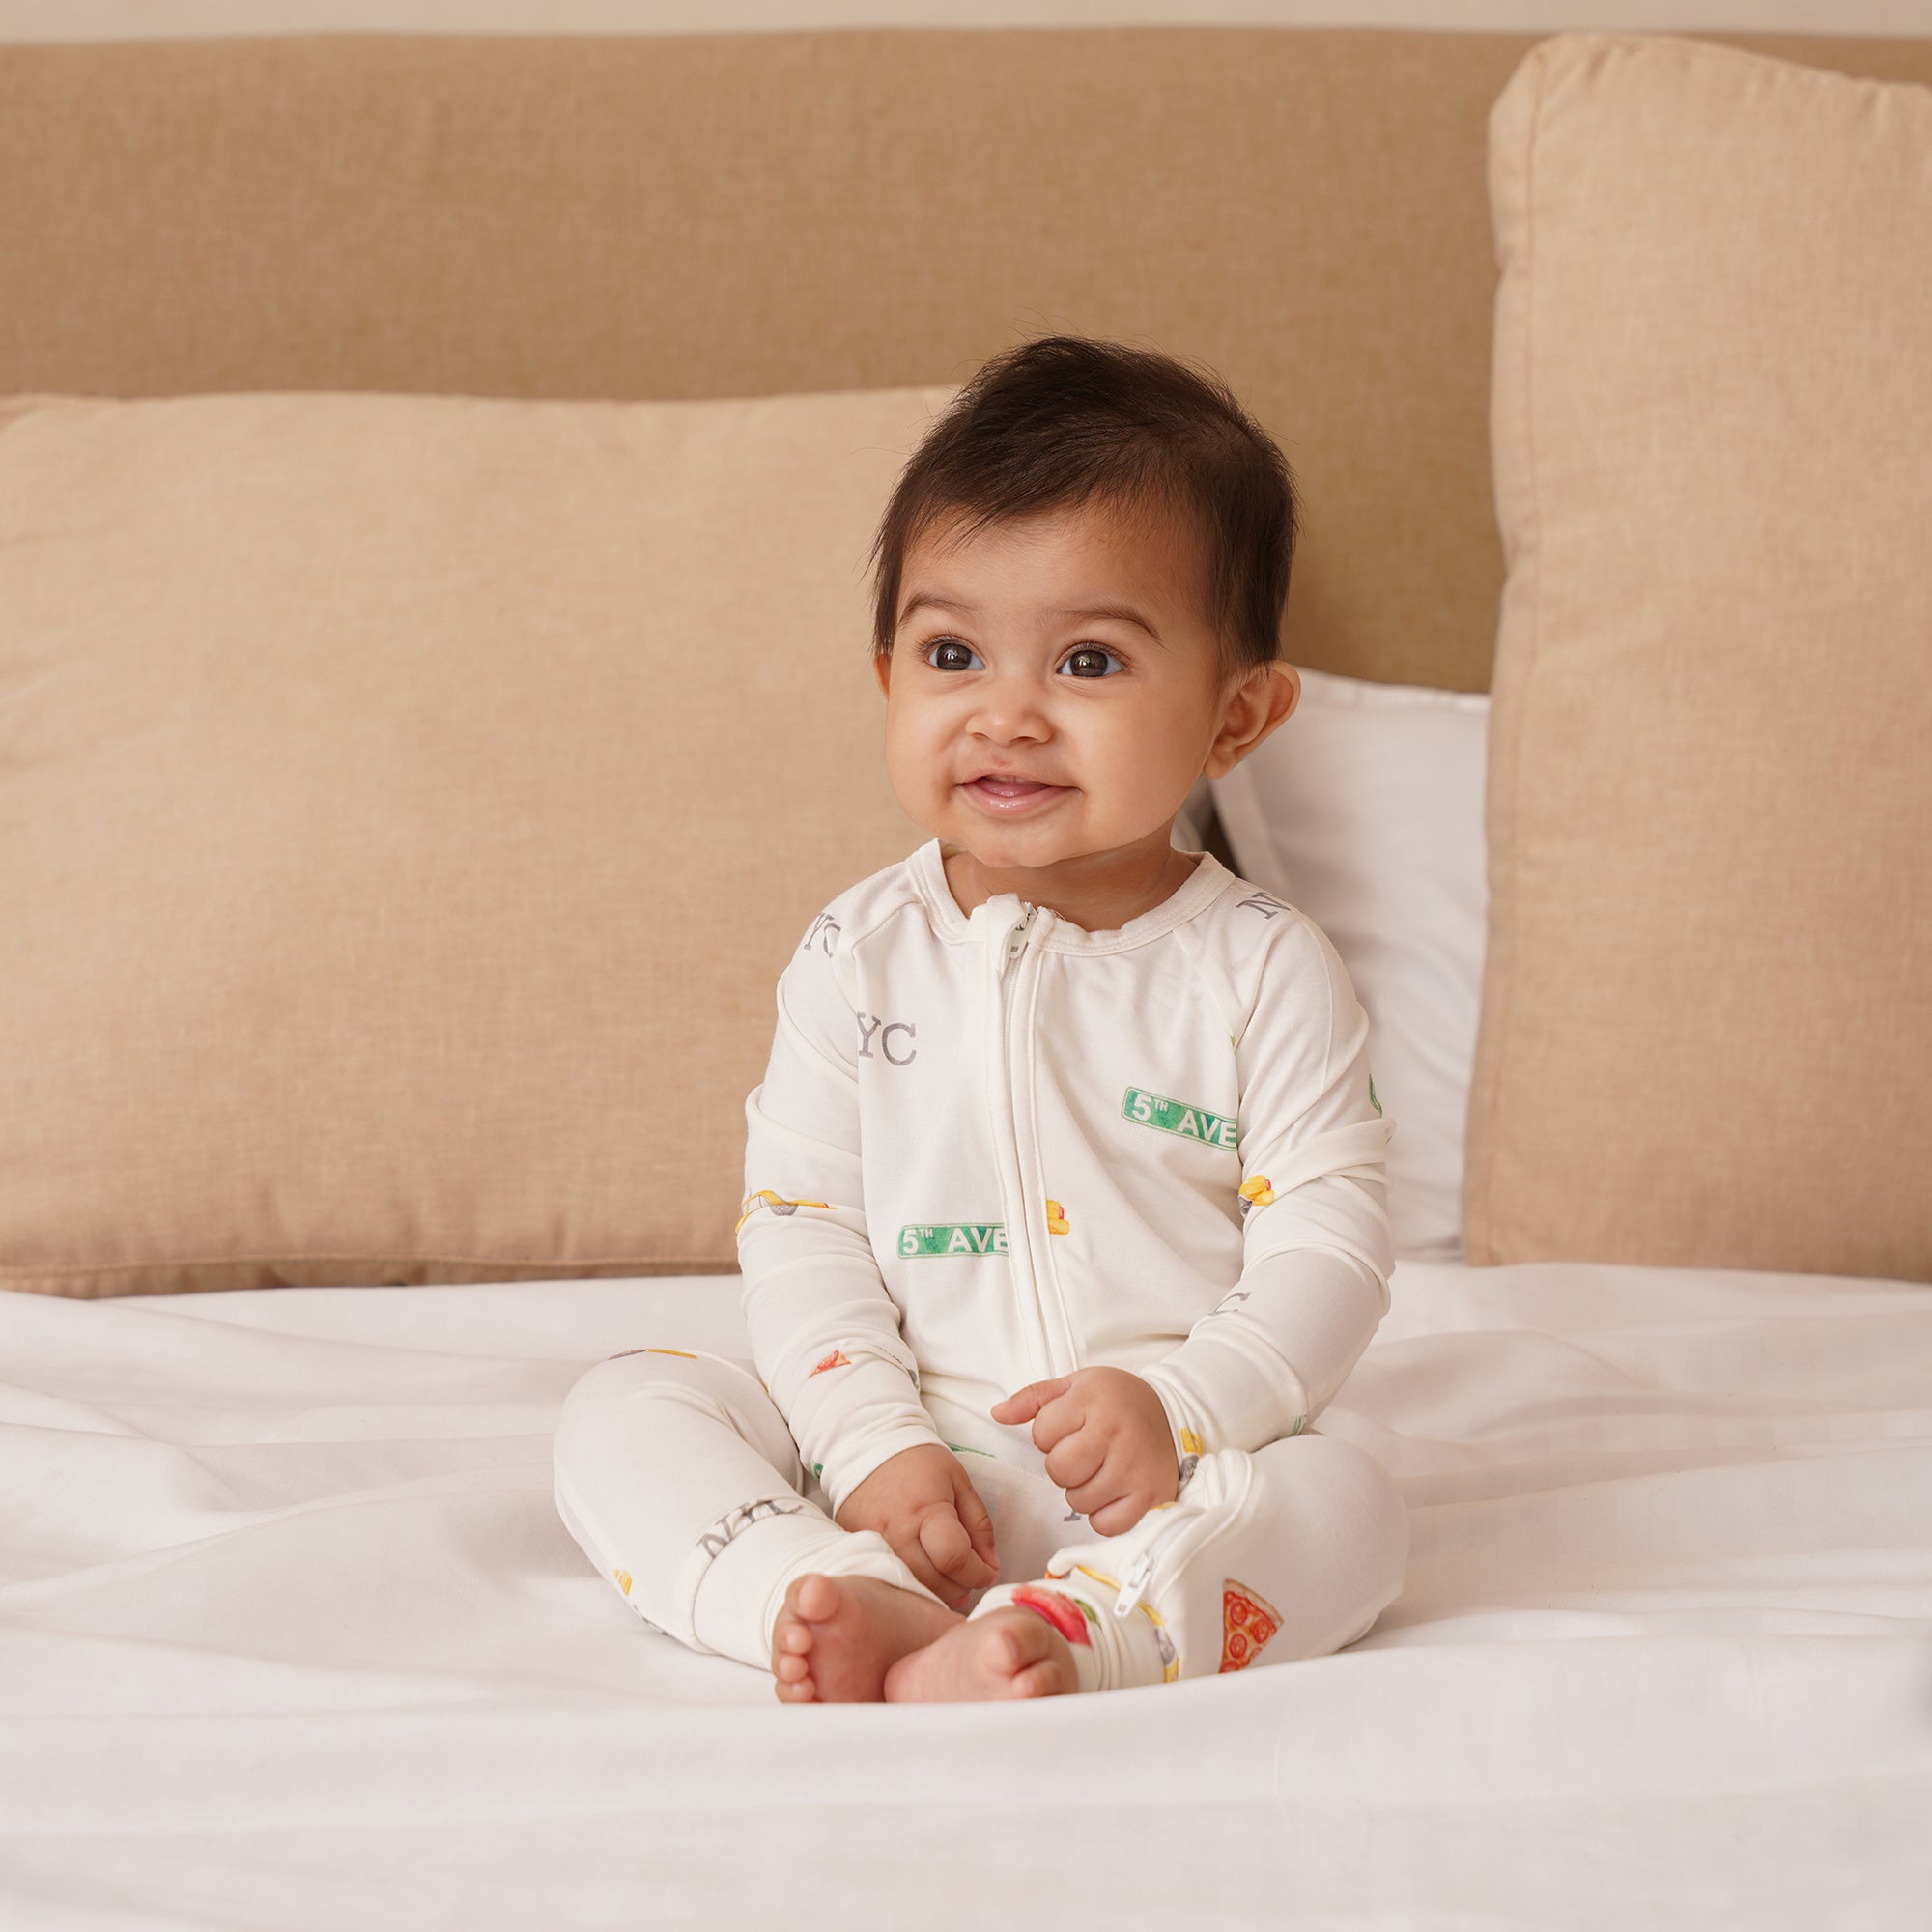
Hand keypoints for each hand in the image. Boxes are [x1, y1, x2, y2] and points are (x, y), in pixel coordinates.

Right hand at [834, 1443, 998, 1609]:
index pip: (954, 1558)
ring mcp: (874, 1546)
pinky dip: (914, 1585)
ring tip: (949, 1575)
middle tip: (970, 1574)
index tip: (987, 1571)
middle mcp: (896, 1534)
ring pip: (914, 1589)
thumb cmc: (919, 1463)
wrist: (867, 1449)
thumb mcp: (959, 1482)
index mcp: (926, 1511)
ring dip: (939, 1590)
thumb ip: (979, 1525)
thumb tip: (990, 1566)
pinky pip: (892, 1582)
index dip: (978, 1572)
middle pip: (935, 1583)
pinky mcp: (859, 1552)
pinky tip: (925, 1574)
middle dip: (962, 1586)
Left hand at [991, 1367, 1180, 1536]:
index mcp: (1092, 1400)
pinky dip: (1103, 1515)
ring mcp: (1134, 1468)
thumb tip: (997, 1413)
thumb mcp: (1075, 1385)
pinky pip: (1106, 1524)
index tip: (1071, 1428)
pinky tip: (1113, 1491)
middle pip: (1059, 1470)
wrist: (1173, 1411)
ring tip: (1100, 1469)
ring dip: (1082, 1491)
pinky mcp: (1151, 1496)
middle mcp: (1114, 1433)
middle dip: (1063, 1465)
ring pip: (1079, 1500)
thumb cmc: (1116, 1400)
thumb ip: (1033, 1399)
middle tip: (1083, 1453)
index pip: (1042, 1433)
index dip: (1049, 1434)